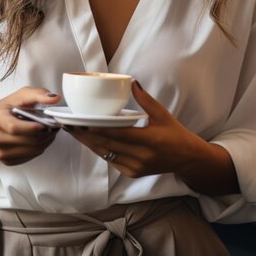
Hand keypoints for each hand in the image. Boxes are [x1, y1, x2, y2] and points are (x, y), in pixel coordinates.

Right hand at [0, 87, 61, 166]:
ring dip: (45, 142)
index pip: (14, 127)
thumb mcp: (19, 96)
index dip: (31, 128)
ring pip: (31, 151)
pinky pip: (29, 157)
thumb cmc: (5, 109)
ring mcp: (0, 152)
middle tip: (54, 126)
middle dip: (46, 134)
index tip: (43, 124)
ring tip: (50, 132)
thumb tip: (55, 98)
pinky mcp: (6, 160)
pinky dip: (39, 149)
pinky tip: (40, 139)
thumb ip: (38, 94)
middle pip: (27, 141)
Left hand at [67, 81, 204, 177]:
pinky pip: (110, 160)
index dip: (97, 129)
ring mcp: (135, 168)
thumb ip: (145, 99)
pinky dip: (99, 149)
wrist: (186, 159)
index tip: (81, 121)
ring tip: (73, 131)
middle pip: (106, 145)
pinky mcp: (132, 173)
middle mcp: (140, 157)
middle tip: (69, 124)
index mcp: (149, 141)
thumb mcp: (163, 114)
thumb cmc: (175, 133)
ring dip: (88, 143)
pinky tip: (88, 140)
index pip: (117, 135)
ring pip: (105, 154)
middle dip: (85, 135)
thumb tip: (131, 82)